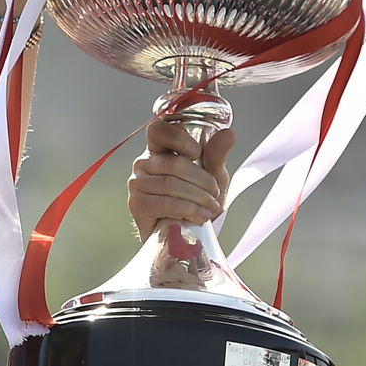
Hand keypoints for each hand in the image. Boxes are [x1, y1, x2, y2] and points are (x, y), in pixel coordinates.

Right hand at [126, 115, 235, 240]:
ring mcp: (138, 183)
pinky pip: (165, 203)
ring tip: (211, 207)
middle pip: (174, 163)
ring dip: (198, 197)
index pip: (159, 130)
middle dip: (202, 180)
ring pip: (172, 184)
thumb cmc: (196, 200)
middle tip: (214, 193)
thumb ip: (216, 155)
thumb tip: (228, 134)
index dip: (178, 138)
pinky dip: (188, 210)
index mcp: (160, 148)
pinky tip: (200, 216)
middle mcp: (145, 162)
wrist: (186, 235)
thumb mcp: (212, 176)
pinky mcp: (137, 204)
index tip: (197, 152)